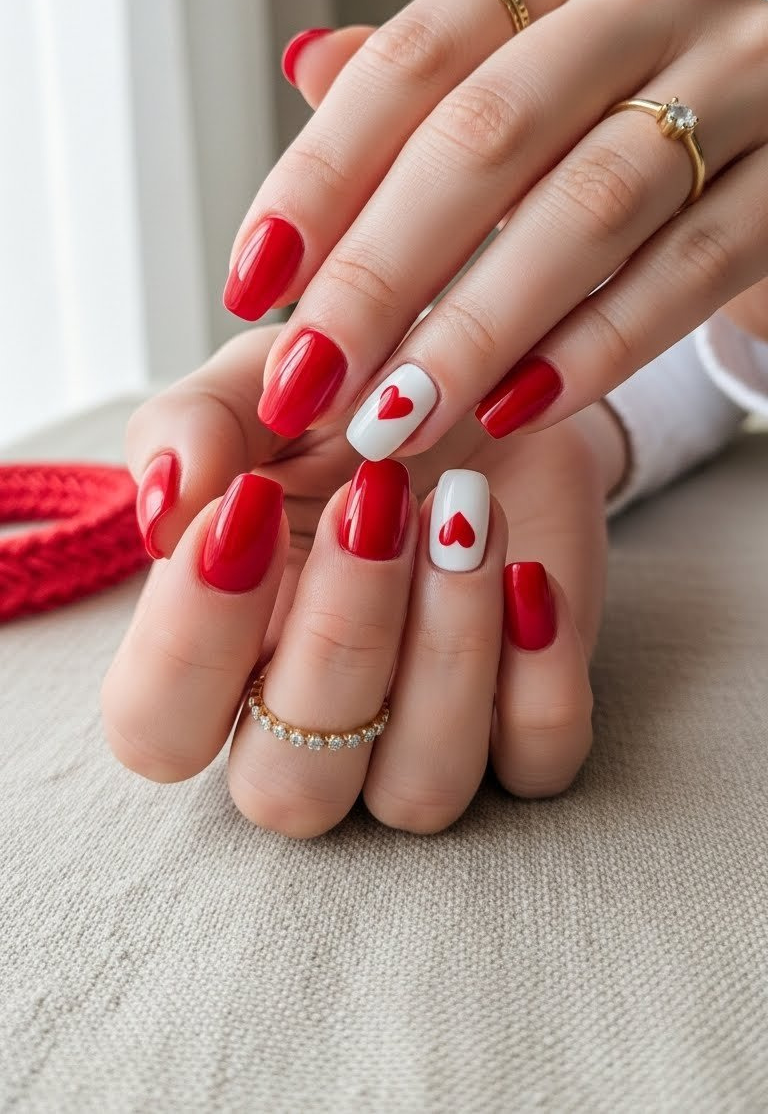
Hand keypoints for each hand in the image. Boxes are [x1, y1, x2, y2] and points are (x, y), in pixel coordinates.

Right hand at [102, 326, 621, 836]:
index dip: (190, 640)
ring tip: (463, 511)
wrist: (478, 381)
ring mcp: (423, 735)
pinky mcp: (527, 720)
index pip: (157, 727)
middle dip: (336, 639)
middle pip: (287, 790)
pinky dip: (539, 676)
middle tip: (374, 495)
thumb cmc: (345, 406)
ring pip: (417, 789)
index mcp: (218, 658)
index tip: (249, 503)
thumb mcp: (258, 387)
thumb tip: (172, 500)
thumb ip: (193, 430)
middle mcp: (312, 721)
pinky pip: (538, 760)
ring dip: (445, 648)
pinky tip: (527, 575)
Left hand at [222, 0, 767, 458]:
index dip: (322, 177)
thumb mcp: (520, 81)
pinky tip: (518, 408)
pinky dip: (595, 348)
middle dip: (382, 273)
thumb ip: (424, 82)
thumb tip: (301, 63)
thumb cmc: (623, 122)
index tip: (251, 284)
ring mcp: (744, 74)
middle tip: (313, 379)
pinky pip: (688, 269)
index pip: (415, 58)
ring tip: (398, 417)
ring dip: (476, 329)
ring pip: (586, 209)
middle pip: (488, 135)